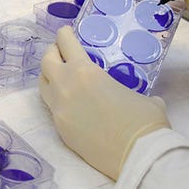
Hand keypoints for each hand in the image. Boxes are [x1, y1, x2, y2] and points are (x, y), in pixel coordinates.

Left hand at [39, 26, 168, 179]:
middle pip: (45, 62)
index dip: (64, 35)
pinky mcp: (60, 131)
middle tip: (61, 52)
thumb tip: (146, 100)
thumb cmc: (144, 121)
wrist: (137, 156)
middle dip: (52, 53)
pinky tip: (70, 103)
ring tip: (60, 76)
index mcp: (84, 72)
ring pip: (43, 86)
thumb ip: (134, 91)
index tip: (65, 32)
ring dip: (49, 77)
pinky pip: (52, 110)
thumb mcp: (144, 96)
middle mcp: (65, 88)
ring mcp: (59, 111)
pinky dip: (57, 101)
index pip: (65, 44)